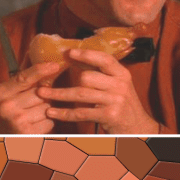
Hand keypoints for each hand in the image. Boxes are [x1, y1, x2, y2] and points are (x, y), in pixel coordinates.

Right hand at [0, 59, 64, 133]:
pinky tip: (35, 124)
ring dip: (46, 108)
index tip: (54, 65)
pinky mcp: (29, 135)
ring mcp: (18, 122)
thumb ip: (19, 76)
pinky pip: (49, 122)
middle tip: (37, 99)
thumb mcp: (3, 93)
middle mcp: (7, 107)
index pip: (24, 77)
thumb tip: (32, 51)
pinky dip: (47, 122)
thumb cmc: (1, 113)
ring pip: (47, 107)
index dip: (41, 69)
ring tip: (33, 113)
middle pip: (40, 92)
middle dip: (43, 94)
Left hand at [36, 48, 159, 133]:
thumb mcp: (119, 85)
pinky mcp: (109, 116)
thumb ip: (102, 74)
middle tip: (49, 79)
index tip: (69, 52)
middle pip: (87, 77)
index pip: (104, 59)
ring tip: (42, 93)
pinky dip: (64, 113)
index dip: (86, 54)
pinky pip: (81, 112)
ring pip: (81, 94)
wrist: (138, 128)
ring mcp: (115, 101)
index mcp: (122, 74)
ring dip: (59, 94)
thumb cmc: (123, 104)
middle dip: (68, 80)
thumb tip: (77, 57)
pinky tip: (52, 112)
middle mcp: (120, 85)